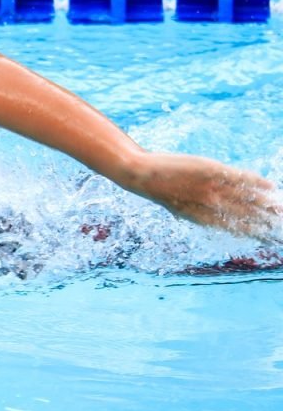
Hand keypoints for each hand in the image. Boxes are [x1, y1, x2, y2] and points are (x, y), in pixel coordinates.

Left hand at [130, 152, 282, 240]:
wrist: (142, 175)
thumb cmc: (160, 192)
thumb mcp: (181, 209)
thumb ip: (200, 215)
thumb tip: (211, 222)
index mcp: (205, 220)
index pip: (238, 231)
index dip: (257, 235)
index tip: (272, 239)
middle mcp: (212, 207)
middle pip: (249, 218)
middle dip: (270, 223)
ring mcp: (213, 189)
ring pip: (249, 200)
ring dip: (270, 205)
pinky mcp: (212, 171)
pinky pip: (240, 179)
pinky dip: (256, 183)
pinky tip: (270, 187)